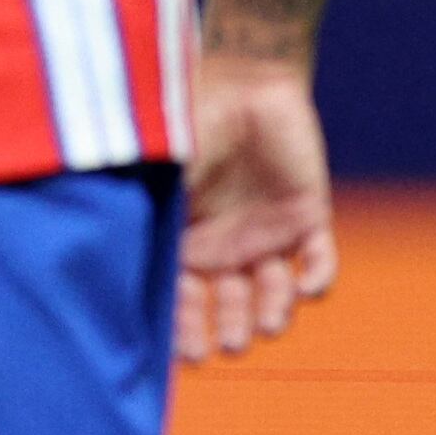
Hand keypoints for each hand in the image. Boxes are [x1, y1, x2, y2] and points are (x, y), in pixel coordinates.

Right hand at [179, 50, 338, 360]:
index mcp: (186, 244)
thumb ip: (148, 220)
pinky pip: (319, 261)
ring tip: (268, 322)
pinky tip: (306, 287)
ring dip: (273, 313)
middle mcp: (226, 248)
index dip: (186, 330)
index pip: (184, 302)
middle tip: (229, 343)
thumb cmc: (189, 123)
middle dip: (230, 329)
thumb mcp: (162, 177)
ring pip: (274, 293)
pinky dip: (318, 280)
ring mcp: (268, 234)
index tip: (188, 354)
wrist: (242, 80)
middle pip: (229, 307)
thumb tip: (115, 273)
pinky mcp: (307, 215)